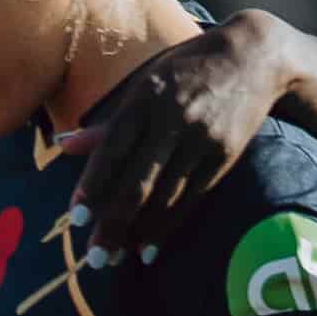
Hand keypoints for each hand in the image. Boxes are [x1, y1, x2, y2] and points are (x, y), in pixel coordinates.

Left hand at [78, 17, 297, 241]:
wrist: (254, 56)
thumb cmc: (186, 69)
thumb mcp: (144, 83)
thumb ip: (107, 122)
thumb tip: (61, 144)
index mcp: (146, 99)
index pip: (113, 149)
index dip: (93, 186)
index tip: (75, 217)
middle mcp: (173, 121)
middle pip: (138, 183)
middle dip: (113, 224)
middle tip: (92, 258)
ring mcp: (201, 140)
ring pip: (164, 198)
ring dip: (137, 233)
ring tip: (112, 258)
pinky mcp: (224, 155)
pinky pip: (190, 199)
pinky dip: (167, 227)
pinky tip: (148, 248)